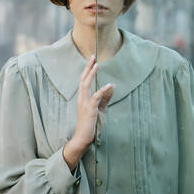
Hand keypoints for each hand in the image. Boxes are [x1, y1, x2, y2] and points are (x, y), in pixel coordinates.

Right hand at [63, 54, 113, 171]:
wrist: (83, 137)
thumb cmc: (91, 123)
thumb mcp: (100, 108)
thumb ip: (105, 97)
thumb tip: (112, 86)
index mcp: (83, 97)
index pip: (84, 80)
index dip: (87, 70)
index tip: (92, 60)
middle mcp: (82, 98)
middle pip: (83, 79)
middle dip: (88, 67)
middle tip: (93, 56)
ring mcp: (84, 103)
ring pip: (86, 85)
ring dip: (91, 75)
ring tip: (97, 65)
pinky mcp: (90, 110)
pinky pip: (96, 97)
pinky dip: (102, 90)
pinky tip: (109, 85)